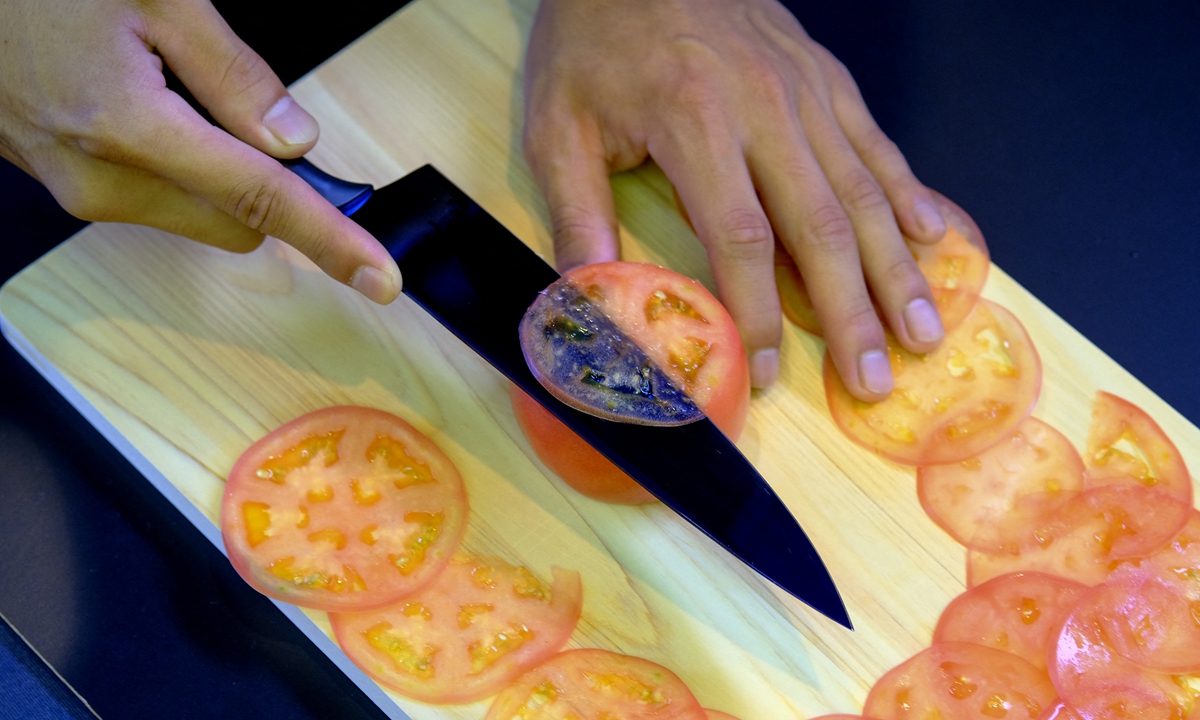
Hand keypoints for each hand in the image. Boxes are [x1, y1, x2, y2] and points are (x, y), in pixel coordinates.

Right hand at [0, 0, 399, 303]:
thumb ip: (234, 75)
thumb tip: (295, 139)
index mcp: (129, 129)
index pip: (261, 201)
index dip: (330, 239)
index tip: (378, 276)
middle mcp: (99, 180)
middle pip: (235, 223)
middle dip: (263, 186)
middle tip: (253, 118)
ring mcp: (75, 190)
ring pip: (195, 215)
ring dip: (214, 175)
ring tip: (169, 90)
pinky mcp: (62, 186)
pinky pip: (150, 198)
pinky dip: (173, 167)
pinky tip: (141, 104)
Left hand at [523, 0, 947, 398]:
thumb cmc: (595, 38)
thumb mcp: (558, 124)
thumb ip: (577, 214)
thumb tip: (587, 300)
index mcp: (696, 123)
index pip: (741, 238)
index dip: (758, 312)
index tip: (767, 369)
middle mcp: (767, 109)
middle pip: (822, 226)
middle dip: (854, 312)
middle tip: (876, 379)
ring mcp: (808, 91)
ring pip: (864, 192)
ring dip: (897, 269)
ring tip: (923, 329)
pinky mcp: (827, 78)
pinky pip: (877, 143)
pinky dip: (909, 193)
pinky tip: (935, 238)